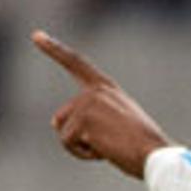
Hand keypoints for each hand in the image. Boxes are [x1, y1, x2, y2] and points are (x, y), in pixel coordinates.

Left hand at [33, 30, 173, 178]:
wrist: (154, 154)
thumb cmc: (141, 146)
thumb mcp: (116, 123)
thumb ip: (88, 116)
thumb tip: (53, 123)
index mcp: (105, 87)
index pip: (75, 63)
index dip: (54, 49)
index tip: (36, 36)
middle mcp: (94, 90)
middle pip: (62, 117)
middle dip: (75, 137)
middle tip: (108, 143)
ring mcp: (87, 103)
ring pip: (63, 133)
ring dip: (81, 147)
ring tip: (109, 146)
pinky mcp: (82, 119)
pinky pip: (68, 145)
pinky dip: (83, 154)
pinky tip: (105, 151)